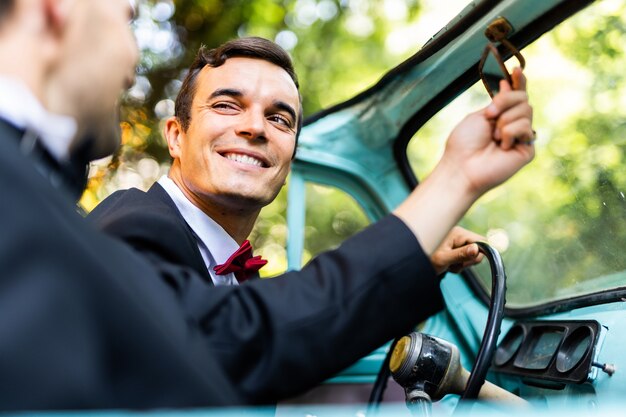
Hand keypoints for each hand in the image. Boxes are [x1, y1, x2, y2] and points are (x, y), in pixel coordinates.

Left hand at [430, 226, 484, 274]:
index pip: (481, 241)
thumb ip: (461, 254)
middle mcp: (459, 235)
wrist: (415, 265)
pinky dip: (458, 265)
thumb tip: (477, 249)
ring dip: (462, 264)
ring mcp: (457, 241)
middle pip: (478, 249)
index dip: (478, 253)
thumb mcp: (443, 259)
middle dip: (468, 260)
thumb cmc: (426, 259)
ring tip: (448, 264)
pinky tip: (448, 265)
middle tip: (454, 264)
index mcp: (458, 233)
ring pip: (472, 256)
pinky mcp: (455, 248)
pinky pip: (465, 259)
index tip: (467, 261)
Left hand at [440, 67, 534, 195]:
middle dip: (505, 101)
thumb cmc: (464, 143)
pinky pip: (526, 128)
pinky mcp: (528, 149)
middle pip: (523, 99)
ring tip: (493, 137)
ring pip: (526, 111)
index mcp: (500, 116)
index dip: (519, 82)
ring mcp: (521, 137)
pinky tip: (502, 147)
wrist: (462, 167)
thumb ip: (498, 102)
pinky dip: (510, 133)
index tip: (516, 69)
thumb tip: (508, 83)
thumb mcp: (479, 116)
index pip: (516, 95)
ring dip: (505, 121)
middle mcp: (512, 125)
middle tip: (489, 115)